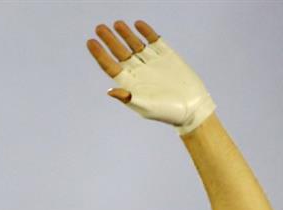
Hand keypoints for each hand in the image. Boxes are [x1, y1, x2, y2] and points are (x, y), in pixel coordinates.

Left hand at [86, 19, 215, 134]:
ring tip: (116, 24)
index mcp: (129, 83)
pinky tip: (138, 24)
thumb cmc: (166, 112)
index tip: (90, 42)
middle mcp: (138, 71)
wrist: (192, 108)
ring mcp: (152, 62)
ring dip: (125, 34)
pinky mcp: (167, 56)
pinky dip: (146, 32)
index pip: (110, 66)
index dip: (99, 54)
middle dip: (109, 40)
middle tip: (99, 28)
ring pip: (135, 44)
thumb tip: (109, 91)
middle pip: (119, 52)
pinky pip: (154, 41)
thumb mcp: (145, 107)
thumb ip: (128, 98)